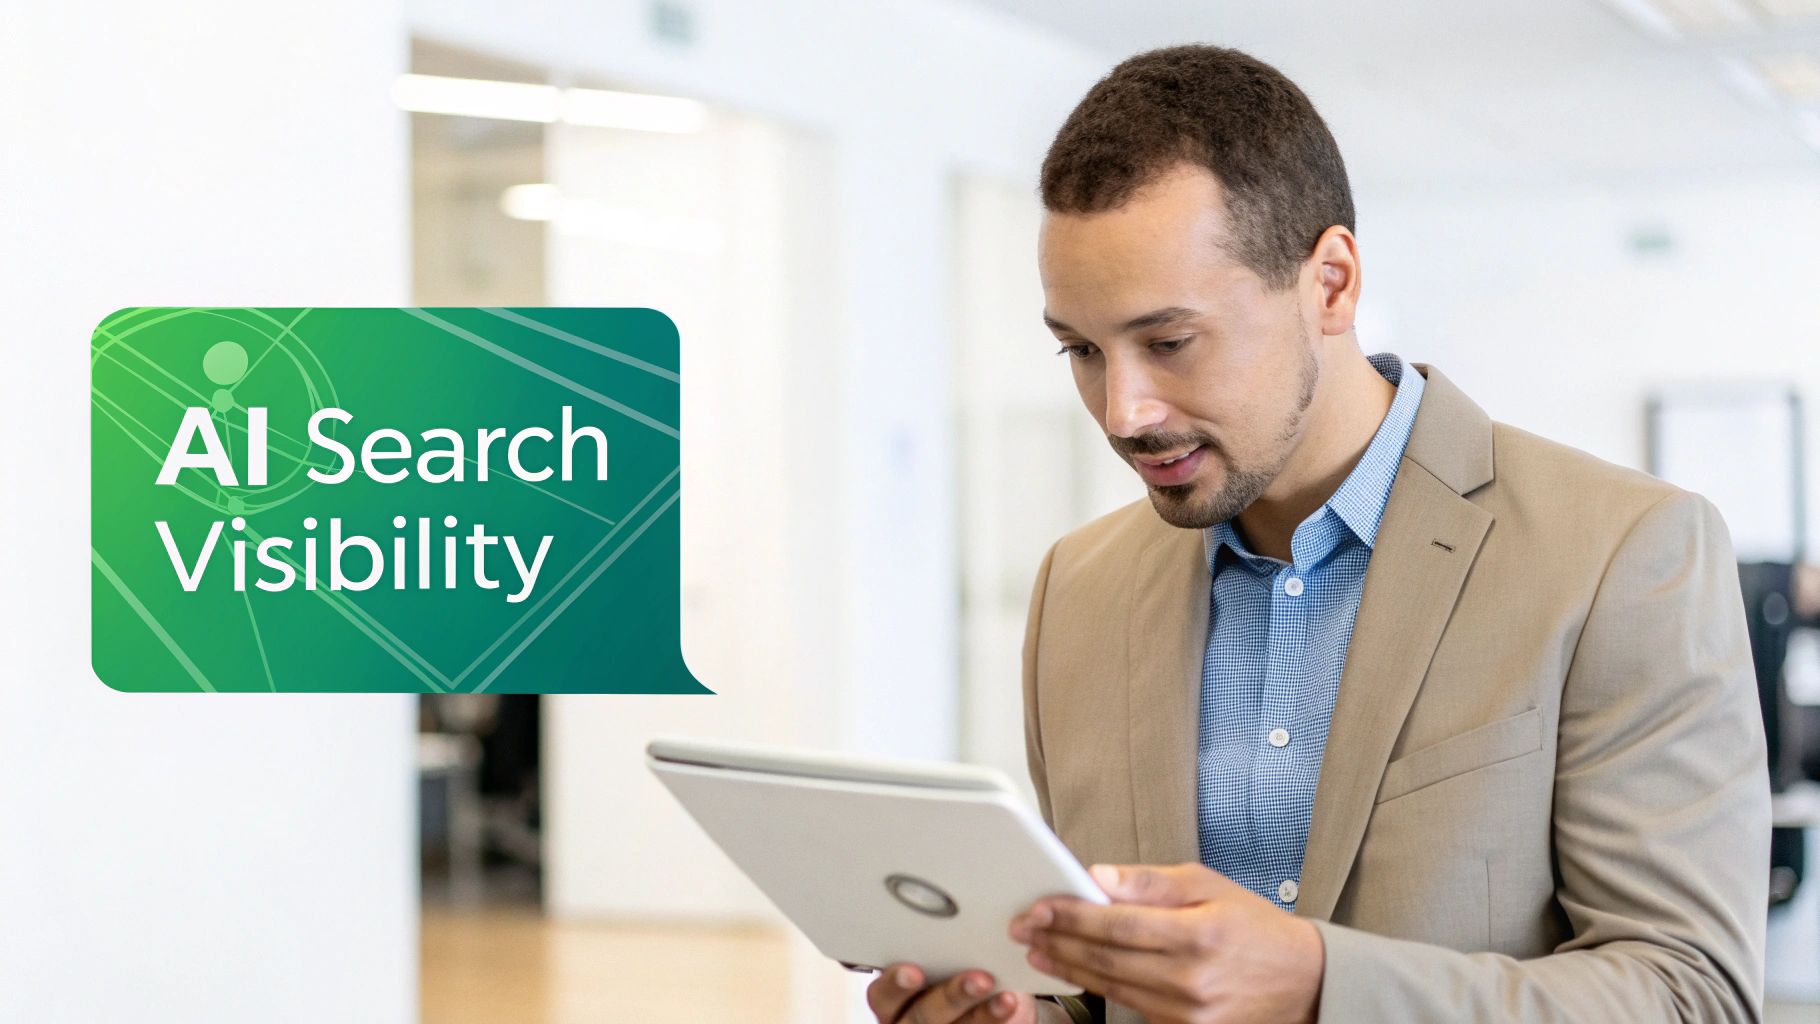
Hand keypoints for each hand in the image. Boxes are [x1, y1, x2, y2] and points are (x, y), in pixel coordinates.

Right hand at [864, 963, 1046, 1022]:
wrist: (990, 1001)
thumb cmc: (954, 968)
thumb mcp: (941, 955)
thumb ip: (940, 945)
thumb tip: (959, 916)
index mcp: (893, 997)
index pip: (882, 994)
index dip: (895, 984)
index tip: (914, 971)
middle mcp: (908, 1021)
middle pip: (920, 1016)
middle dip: (951, 995)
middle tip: (980, 979)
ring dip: (982, 1012)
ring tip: (1006, 996)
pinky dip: (995, 1018)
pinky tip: (1009, 1003)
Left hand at [1008, 862, 1324, 1023]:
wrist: (1302, 981)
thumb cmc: (1253, 927)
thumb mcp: (1207, 885)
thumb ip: (1149, 882)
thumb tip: (1099, 876)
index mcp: (1198, 933)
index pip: (1116, 924)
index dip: (1070, 915)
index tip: (1038, 907)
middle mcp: (1191, 977)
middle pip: (1106, 959)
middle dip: (1058, 941)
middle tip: (1024, 927)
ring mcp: (1188, 1011)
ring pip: (1112, 986)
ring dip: (1069, 968)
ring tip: (1040, 950)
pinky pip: (1133, 1006)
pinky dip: (1100, 988)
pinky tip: (1078, 973)